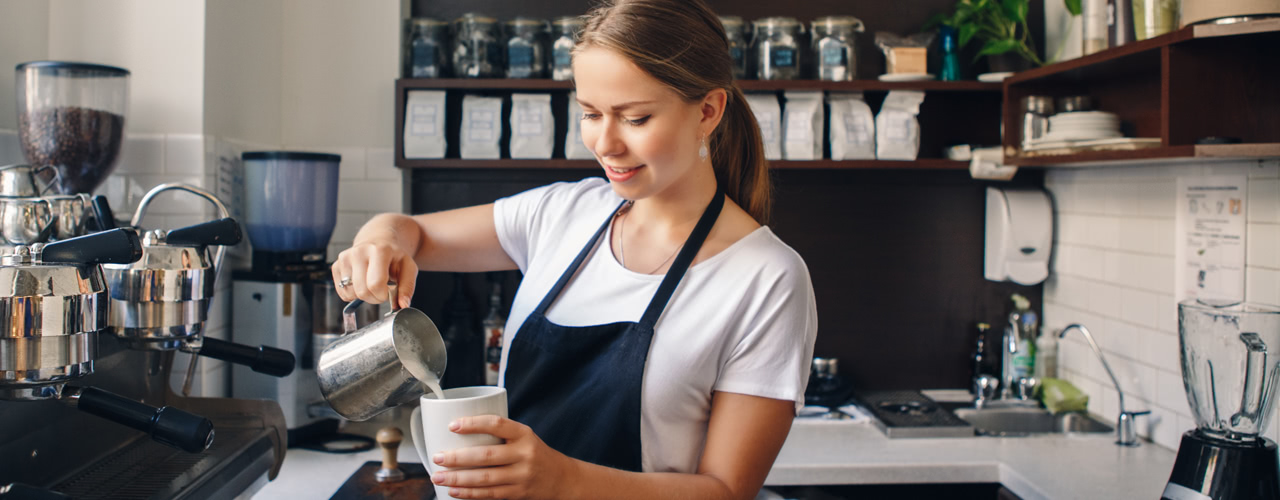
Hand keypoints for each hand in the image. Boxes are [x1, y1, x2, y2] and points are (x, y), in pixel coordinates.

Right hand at [330, 239, 416, 307]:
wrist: (378, 240)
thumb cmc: (393, 256)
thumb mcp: (408, 268)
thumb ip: (407, 287)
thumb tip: (403, 305)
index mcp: (379, 250)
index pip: (375, 284)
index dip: (383, 295)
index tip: (388, 292)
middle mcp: (359, 252)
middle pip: (362, 291)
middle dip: (374, 298)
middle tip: (382, 290)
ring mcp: (345, 258)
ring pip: (351, 293)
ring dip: (363, 296)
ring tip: (371, 284)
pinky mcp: (336, 265)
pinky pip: (342, 292)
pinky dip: (353, 294)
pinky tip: (361, 283)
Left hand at [430, 415, 576, 499]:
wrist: (562, 479)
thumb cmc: (535, 454)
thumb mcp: (524, 437)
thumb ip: (500, 435)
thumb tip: (458, 434)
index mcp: (524, 434)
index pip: (497, 424)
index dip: (473, 424)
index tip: (452, 425)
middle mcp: (524, 454)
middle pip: (486, 456)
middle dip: (457, 458)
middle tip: (437, 457)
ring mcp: (521, 476)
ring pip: (484, 478)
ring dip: (457, 479)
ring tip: (438, 477)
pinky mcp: (517, 494)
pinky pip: (489, 494)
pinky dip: (469, 493)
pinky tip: (453, 491)